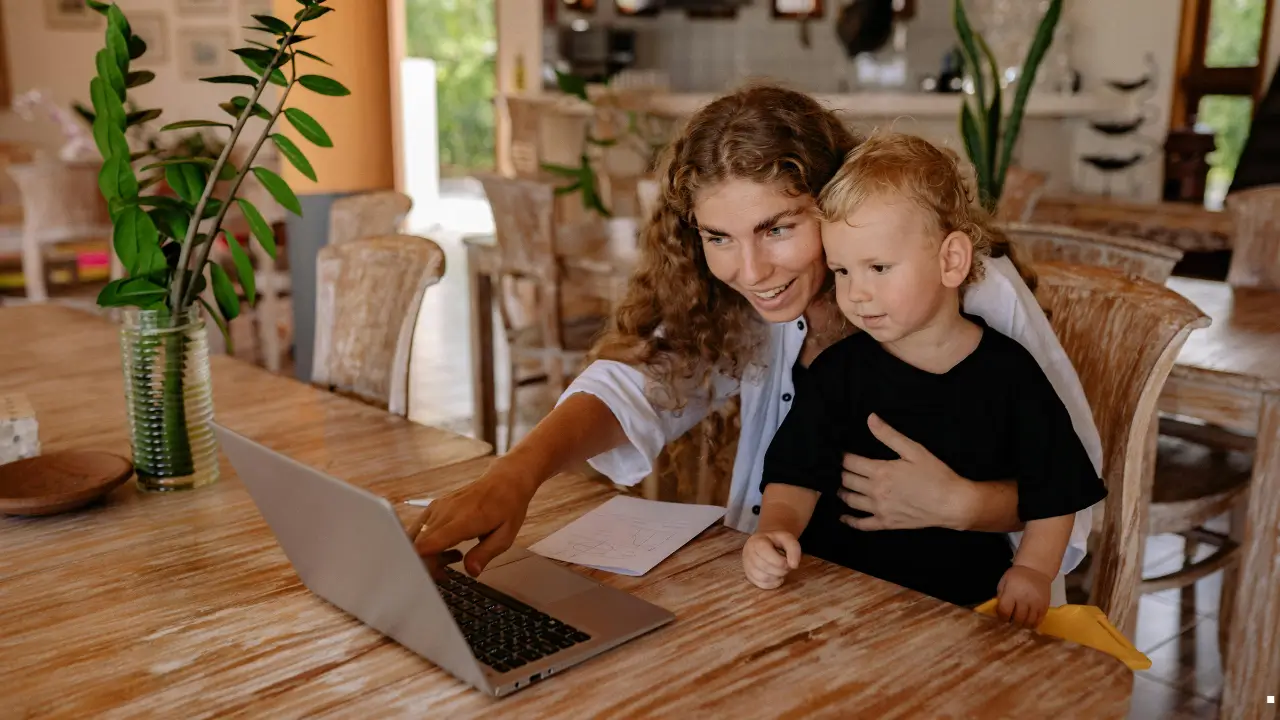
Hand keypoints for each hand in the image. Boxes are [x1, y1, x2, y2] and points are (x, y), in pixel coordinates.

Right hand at [412, 458, 539, 576]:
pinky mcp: (434, 507)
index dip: (421, 561)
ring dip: (426, 555)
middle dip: (426, 565)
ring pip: (416, 538)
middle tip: (445, 574)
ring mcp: (438, 508)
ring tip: (450, 559)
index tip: (423, 576)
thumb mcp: (505, 536)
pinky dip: (425, 543)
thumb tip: (471, 571)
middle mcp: (446, 512)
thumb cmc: (507, 507)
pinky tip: (446, 547)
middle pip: (419, 545)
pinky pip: (420, 529)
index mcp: (464, 520)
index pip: (430, 541)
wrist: (504, 481)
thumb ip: (485, 554)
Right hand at [742, 531, 800, 589]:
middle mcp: (748, 553)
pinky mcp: (749, 576)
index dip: (780, 561)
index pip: (765, 553)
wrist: (766, 543)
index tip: (789, 562)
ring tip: (781, 570)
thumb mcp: (787, 539)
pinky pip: (762, 585)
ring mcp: (747, 566)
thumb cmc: (777, 541)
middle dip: (781, 569)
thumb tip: (794, 565)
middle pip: (765, 567)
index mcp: (757, 541)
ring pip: (763, 577)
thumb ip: (794, 549)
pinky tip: (777, 576)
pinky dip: (773, 583)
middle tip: (787, 566)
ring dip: (777, 576)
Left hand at [838, 413, 972, 530]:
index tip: (840, 453)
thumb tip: (870, 418)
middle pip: (847, 480)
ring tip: (840, 487)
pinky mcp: (886, 524)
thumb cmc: (936, 475)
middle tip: (840, 468)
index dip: (842, 456)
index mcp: (880, 471)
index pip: (850, 462)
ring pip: (850, 500)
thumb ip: (889, 435)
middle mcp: (875, 491)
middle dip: (842, 472)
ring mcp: (880, 509)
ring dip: (842, 492)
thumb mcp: (914, 450)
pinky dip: (850, 520)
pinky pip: (862, 524)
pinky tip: (843, 517)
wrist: (952, 504)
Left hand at [996, 565, 1052, 627]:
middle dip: (1012, 623)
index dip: (1002, 617)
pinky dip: (1033, 624)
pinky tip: (1028, 622)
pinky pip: (1039, 620)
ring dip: (1023, 625)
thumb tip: (999, 611)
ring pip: (1029, 622)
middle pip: (1018, 619)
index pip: (1005, 612)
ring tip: (1019, 622)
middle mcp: (1025, 600)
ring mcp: (1036, 604)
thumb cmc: (1016, 576)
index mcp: (1012, 593)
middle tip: (1011, 621)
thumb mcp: (1004, 582)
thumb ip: (1001, 597)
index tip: (1002, 617)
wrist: (1035, 570)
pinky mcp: (1045, 606)